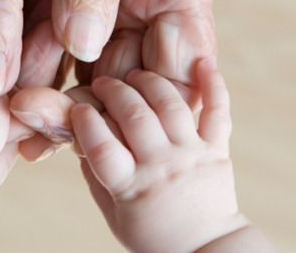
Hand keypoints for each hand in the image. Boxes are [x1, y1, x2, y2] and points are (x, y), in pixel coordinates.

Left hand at [14, 0, 216, 157]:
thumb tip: (82, 39)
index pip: (171, 61)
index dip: (139, 105)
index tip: (96, 139)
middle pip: (112, 61)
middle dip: (76, 99)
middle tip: (29, 130)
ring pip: (69, 39)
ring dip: (39, 73)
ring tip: (4, 111)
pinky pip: (38, 2)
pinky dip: (18, 33)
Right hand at [71, 60, 246, 252]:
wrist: (205, 250)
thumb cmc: (151, 232)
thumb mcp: (112, 211)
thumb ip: (94, 172)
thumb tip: (81, 134)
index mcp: (132, 187)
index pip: (102, 146)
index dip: (85, 120)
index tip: (77, 107)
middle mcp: (162, 166)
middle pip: (135, 117)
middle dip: (113, 92)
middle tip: (103, 84)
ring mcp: (192, 155)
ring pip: (169, 106)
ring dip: (148, 83)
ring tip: (134, 76)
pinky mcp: (216, 150)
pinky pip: (218, 112)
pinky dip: (213, 85)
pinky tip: (203, 62)